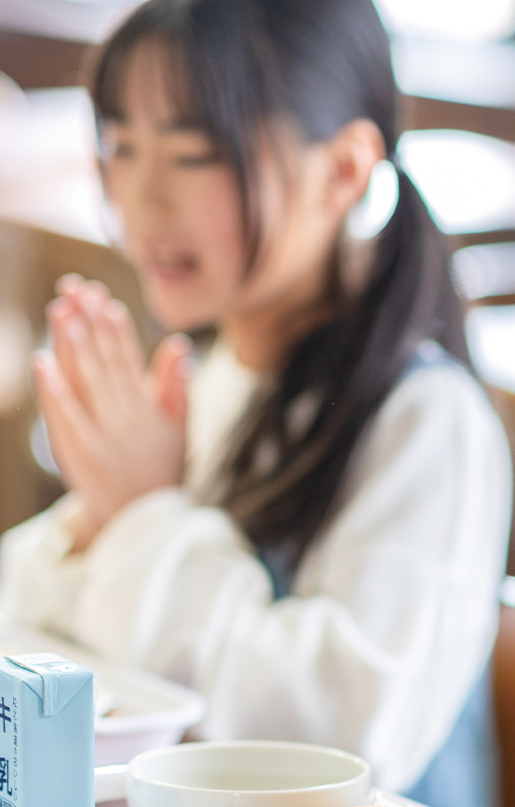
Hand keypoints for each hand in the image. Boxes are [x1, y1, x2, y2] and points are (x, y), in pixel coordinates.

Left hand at [34, 276, 190, 550]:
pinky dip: (55, 388)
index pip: (129, 359)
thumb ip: (176, 385)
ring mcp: (102, 432)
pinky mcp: (80, 450)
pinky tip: (43, 361)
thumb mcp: (178, 426)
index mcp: (148, 407)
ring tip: (60, 311)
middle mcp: (126, 415)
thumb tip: (179, 345)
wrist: (142, 516)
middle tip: (75, 289)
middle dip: (90, 323)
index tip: (103, 300)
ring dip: (71, 344)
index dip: (116, 328)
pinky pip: (66, 414)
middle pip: (104, 361)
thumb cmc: (159, 467)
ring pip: (85, 380)